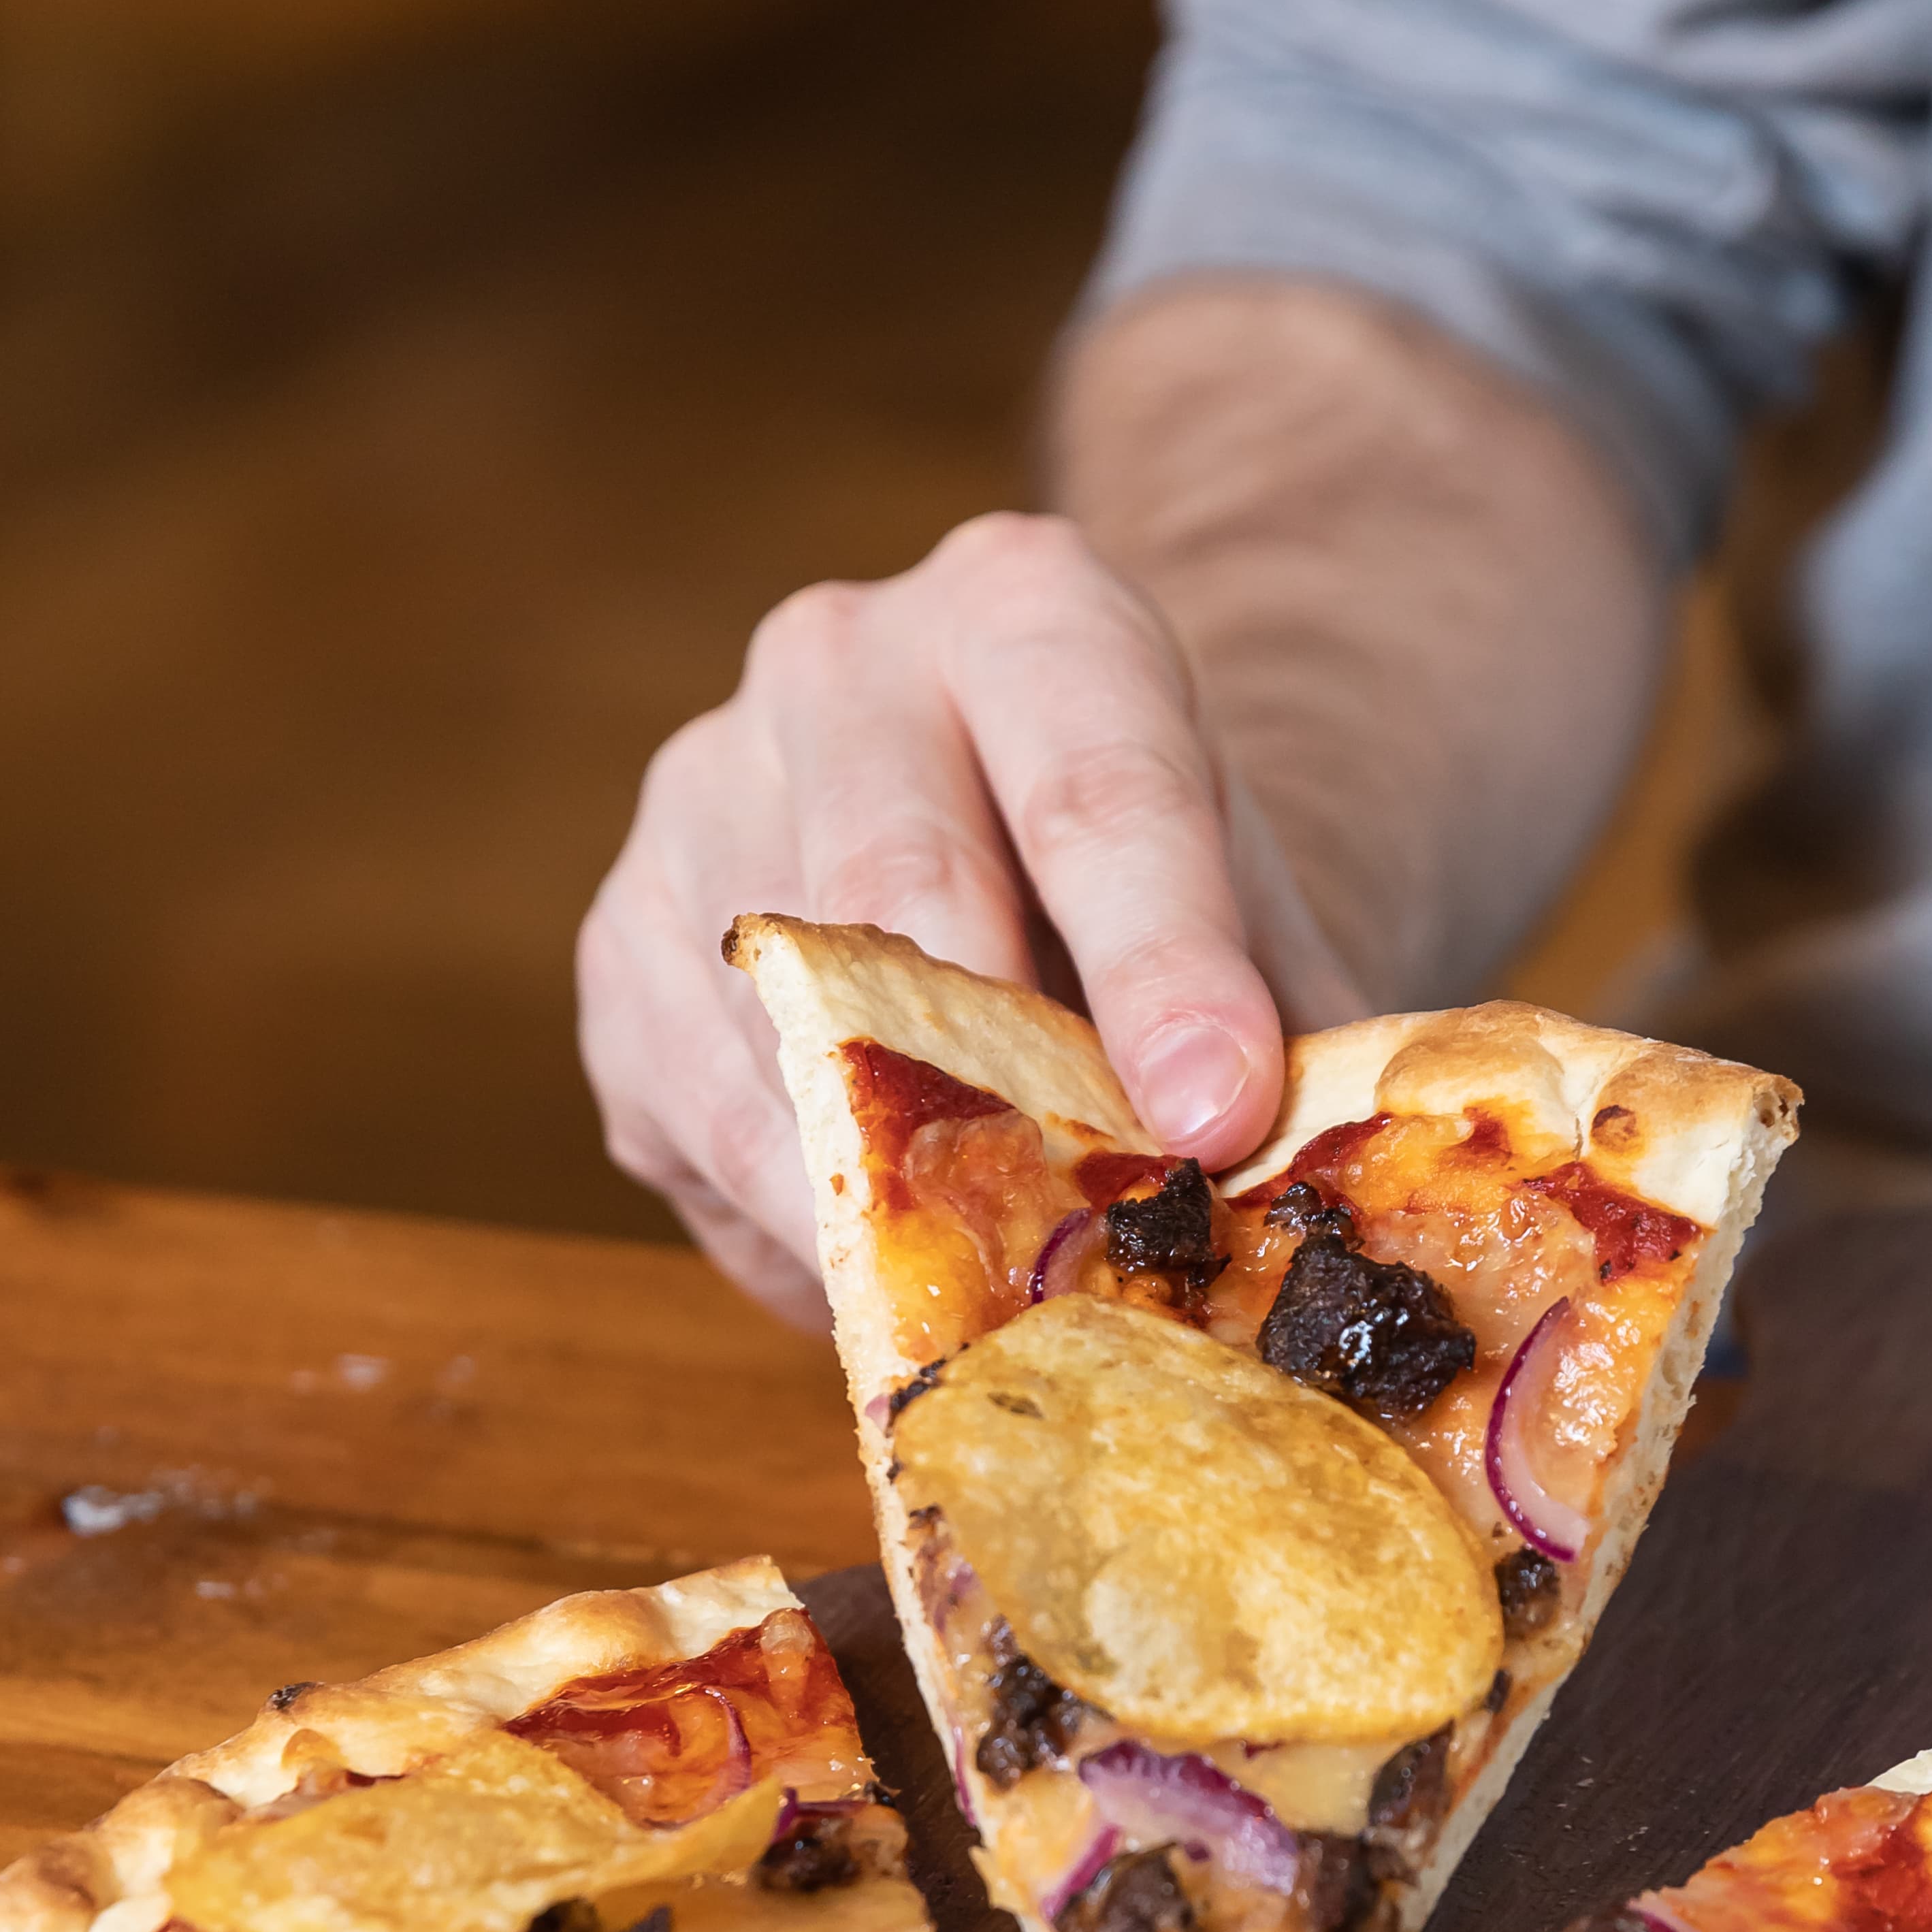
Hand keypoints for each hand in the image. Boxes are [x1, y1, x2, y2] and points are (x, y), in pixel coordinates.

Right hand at [578, 512, 1358, 1327]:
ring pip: (777, 1036)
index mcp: (1029, 615)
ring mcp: (698, 794)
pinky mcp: (615, 945)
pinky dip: (804, 1231)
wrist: (1019, 837)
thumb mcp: (1254, 923)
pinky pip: (699, 1126)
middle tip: (1087, 1260)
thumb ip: (1284, 1043)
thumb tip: (1316, 1211)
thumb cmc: (1155, 901)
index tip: (1215, 1116)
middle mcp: (838, 664)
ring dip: (893, 1200)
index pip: (1097, 793)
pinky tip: (892, 1267)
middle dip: (998, 1096)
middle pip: (899, 894)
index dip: (1162, 969)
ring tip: (1005, 1315)